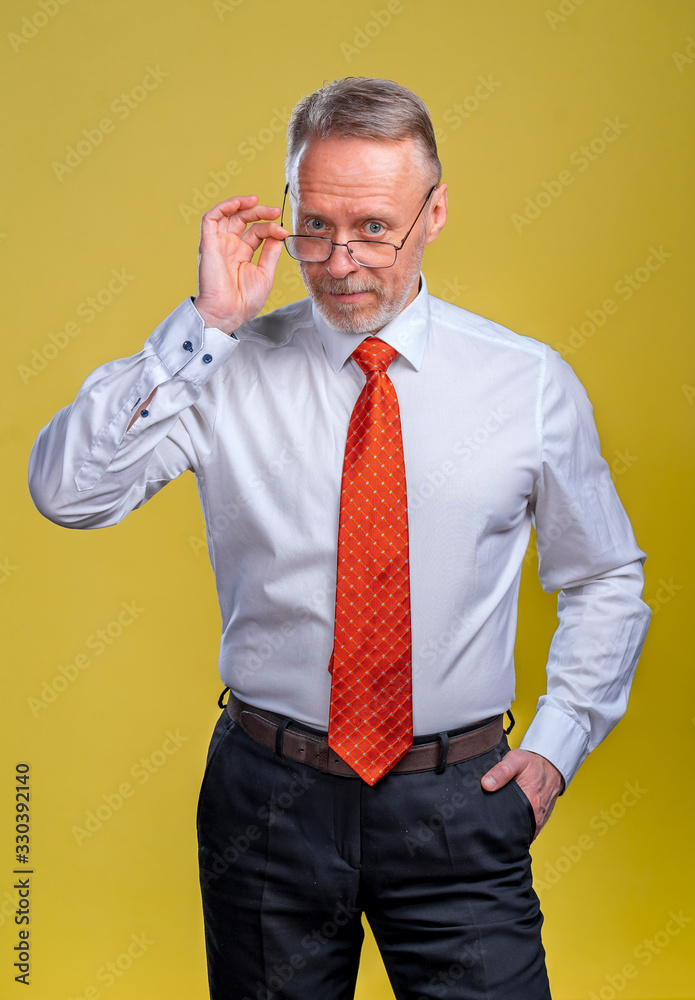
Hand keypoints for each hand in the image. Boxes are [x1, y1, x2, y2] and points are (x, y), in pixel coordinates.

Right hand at [193, 195, 288, 333]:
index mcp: (242, 255)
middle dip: (259, 213)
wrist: (228, 313)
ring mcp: (219, 245)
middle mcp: (229, 247)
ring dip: (241, 205)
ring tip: (257, 202)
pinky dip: (224, 207)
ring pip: (227, 215)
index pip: (256, 232)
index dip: (270, 228)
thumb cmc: (244, 301)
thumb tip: (279, 234)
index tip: (283, 232)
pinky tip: (239, 203)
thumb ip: (271, 253)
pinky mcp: (208, 244)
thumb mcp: (265, 274)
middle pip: (243, 220)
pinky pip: (211, 218)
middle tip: (274, 212)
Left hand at [481, 749, 563, 838]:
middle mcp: (536, 817)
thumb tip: (486, 785)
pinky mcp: (538, 821)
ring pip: (518, 830)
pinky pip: (524, 829)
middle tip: (487, 816)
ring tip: (496, 816)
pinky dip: (515, 825)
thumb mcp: (516, 760)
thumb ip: (501, 771)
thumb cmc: (533, 764)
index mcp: (530, 805)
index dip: (494, 821)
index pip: (508, 823)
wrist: (550, 767)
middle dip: (499, 826)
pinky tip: (507, 817)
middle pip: (512, 829)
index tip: (483, 817)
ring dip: (508, 826)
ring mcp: (538, 821)